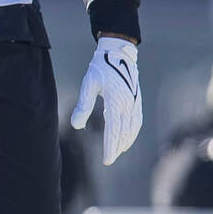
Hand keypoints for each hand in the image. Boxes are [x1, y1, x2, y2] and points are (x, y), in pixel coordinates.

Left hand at [70, 37, 141, 165]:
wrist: (118, 53)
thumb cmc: (101, 68)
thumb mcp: (88, 84)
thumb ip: (83, 105)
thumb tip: (76, 125)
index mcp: (115, 100)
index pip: (113, 129)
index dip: (110, 147)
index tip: (107, 160)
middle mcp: (127, 103)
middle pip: (123, 132)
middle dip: (116, 147)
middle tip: (109, 160)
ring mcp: (134, 102)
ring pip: (132, 128)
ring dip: (125, 141)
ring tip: (117, 152)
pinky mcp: (136, 100)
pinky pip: (136, 121)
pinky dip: (133, 132)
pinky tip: (126, 138)